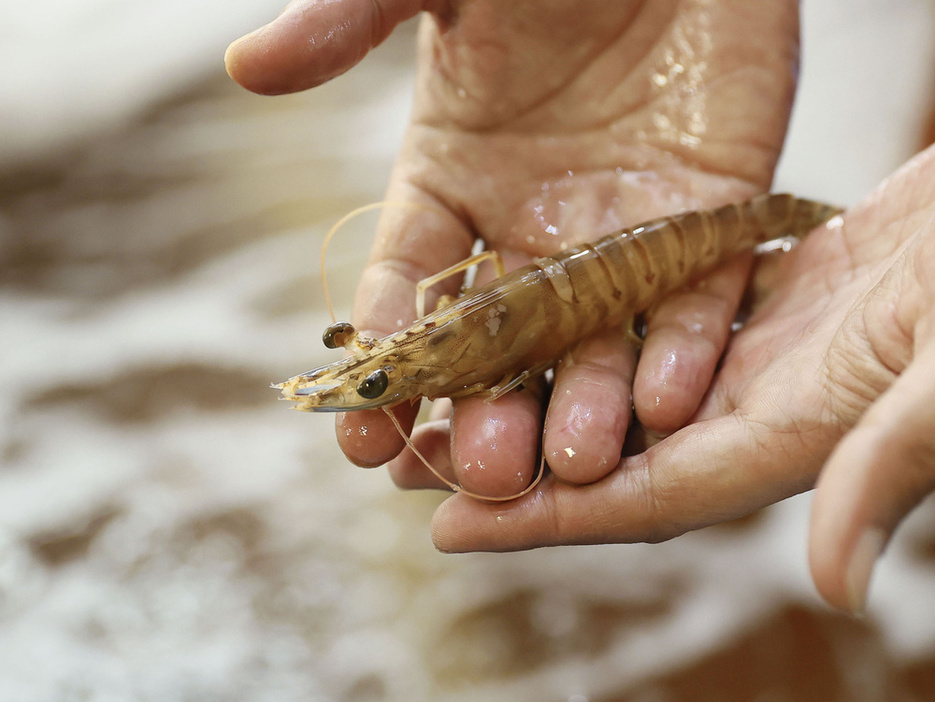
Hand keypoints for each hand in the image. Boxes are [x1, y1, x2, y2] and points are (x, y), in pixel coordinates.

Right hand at [227, 0, 800, 494]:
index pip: (406, 288)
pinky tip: (665, 401)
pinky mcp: (704, 224)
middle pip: (502, 346)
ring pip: (596, 345)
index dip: (386, 356)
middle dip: (488, 413)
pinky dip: (681, 352)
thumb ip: (346, 21)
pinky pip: (694, 303)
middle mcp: (529, 232)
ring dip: (583, 410)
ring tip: (574, 466)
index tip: (363, 432)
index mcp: (451, 186)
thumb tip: (245, 66)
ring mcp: (617, 237)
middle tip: (479, 472)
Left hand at [430, 145, 934, 613]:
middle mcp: (756, 407)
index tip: (448, 530)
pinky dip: (596, 325)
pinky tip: (541, 313)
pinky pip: (654, 323)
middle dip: (516, 465)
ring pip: (622, 387)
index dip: (542, 523)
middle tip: (419, 461)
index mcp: (789, 442)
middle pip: (608, 452)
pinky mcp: (759, 297)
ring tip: (459, 391)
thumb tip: (835, 586)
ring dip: (543, 393)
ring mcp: (756, 353)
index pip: (637, 501)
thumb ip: (894, 469)